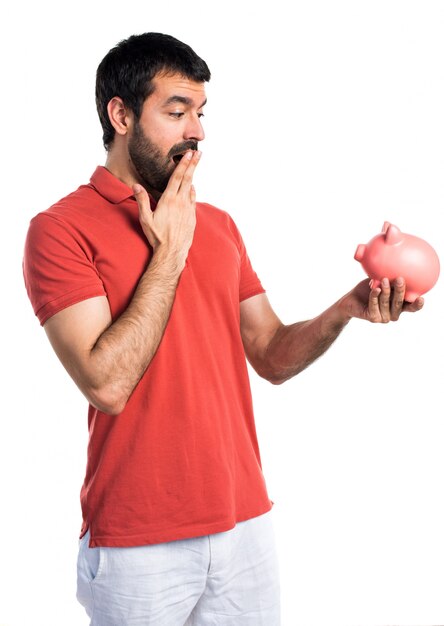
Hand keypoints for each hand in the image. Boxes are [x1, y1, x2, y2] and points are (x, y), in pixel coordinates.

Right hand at [133, 150, 200, 267]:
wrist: (172, 252)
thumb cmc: (157, 236)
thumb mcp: (145, 219)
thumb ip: (142, 201)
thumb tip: (135, 185)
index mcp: (169, 200)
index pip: (177, 177)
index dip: (183, 164)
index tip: (189, 154)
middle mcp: (181, 202)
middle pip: (187, 179)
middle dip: (192, 164)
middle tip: (198, 153)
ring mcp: (188, 209)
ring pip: (191, 188)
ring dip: (193, 176)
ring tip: (194, 166)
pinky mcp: (192, 217)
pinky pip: (193, 200)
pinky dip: (192, 191)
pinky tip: (192, 188)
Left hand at [342, 277, 423, 322]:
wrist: (351, 299)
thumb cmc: (369, 289)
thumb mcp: (381, 281)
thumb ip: (390, 277)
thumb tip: (398, 262)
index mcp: (399, 305)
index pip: (411, 307)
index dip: (417, 304)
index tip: (421, 298)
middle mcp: (393, 313)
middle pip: (399, 303)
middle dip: (400, 291)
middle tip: (399, 279)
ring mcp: (384, 317)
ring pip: (386, 304)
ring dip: (386, 291)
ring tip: (384, 280)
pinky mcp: (373, 318)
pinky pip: (374, 306)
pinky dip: (374, 296)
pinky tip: (374, 288)